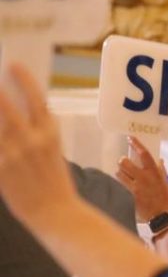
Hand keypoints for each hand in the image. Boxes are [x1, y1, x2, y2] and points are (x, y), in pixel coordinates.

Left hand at [0, 64, 81, 224]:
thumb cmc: (53, 179)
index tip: (13, 64)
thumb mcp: (53, 149)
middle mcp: (32, 139)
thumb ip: (37, 130)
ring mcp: (14, 154)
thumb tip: (16, 110)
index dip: (23, 79)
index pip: (36, 97)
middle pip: (7, 107)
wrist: (54, 212)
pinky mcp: (0, 168)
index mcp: (50, 132)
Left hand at [116, 137, 167, 221]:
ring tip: (123, 175)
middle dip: (123, 161)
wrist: (164, 217)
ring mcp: (135, 187)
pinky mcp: (129, 196)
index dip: (136, 144)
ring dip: (120, 173)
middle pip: (125, 163)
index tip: (130, 138)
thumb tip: (160, 162)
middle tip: (124, 163)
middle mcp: (143, 177)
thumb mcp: (167, 184)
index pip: (144, 154)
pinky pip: (121, 186)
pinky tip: (123, 186)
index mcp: (155, 172)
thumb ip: (161, 172)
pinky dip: (121, 184)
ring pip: (119, 174)